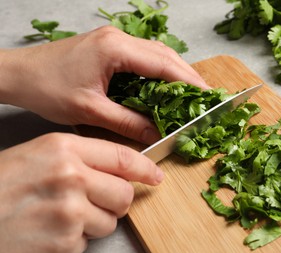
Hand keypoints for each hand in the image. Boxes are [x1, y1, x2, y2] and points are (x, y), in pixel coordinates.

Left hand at [0, 26, 208, 143]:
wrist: (19, 74)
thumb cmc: (46, 87)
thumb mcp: (90, 110)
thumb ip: (127, 122)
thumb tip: (156, 133)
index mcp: (114, 48)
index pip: (162, 63)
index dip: (188, 80)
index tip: (207, 95)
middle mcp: (117, 38)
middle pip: (164, 54)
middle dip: (187, 75)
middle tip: (205, 96)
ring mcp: (113, 40)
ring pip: (155, 54)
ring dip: (174, 73)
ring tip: (190, 93)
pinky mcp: (109, 48)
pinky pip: (142, 58)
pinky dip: (158, 72)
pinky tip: (164, 87)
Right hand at [0, 132, 162, 252]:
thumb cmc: (1, 186)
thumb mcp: (38, 156)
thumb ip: (80, 158)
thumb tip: (117, 170)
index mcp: (64, 149)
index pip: (122, 157)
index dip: (145, 168)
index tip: (155, 175)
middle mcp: (71, 176)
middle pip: (124, 193)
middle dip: (116, 201)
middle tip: (95, 202)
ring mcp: (70, 211)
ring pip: (111, 221)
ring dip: (93, 222)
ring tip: (61, 217)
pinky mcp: (65, 242)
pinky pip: (88, 242)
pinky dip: (74, 241)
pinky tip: (50, 231)